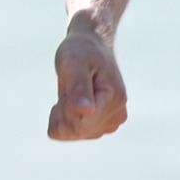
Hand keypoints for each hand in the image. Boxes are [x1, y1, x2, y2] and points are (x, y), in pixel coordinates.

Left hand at [49, 24, 127, 140]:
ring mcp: (111, 123)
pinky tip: (73, 99)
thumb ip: (78, 87)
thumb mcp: (73, 62)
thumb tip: (85, 110)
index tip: (66, 88)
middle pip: (75, 130)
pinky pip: (74, 132)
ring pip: (74, 133)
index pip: (79, 125)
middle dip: (63, 111)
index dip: (63, 110)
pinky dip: (67, 117)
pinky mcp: (102, 126)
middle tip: (69, 87)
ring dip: (64, 113)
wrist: (91, 47)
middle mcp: (117, 116)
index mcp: (114, 99)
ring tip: (73, 90)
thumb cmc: (81, 51)